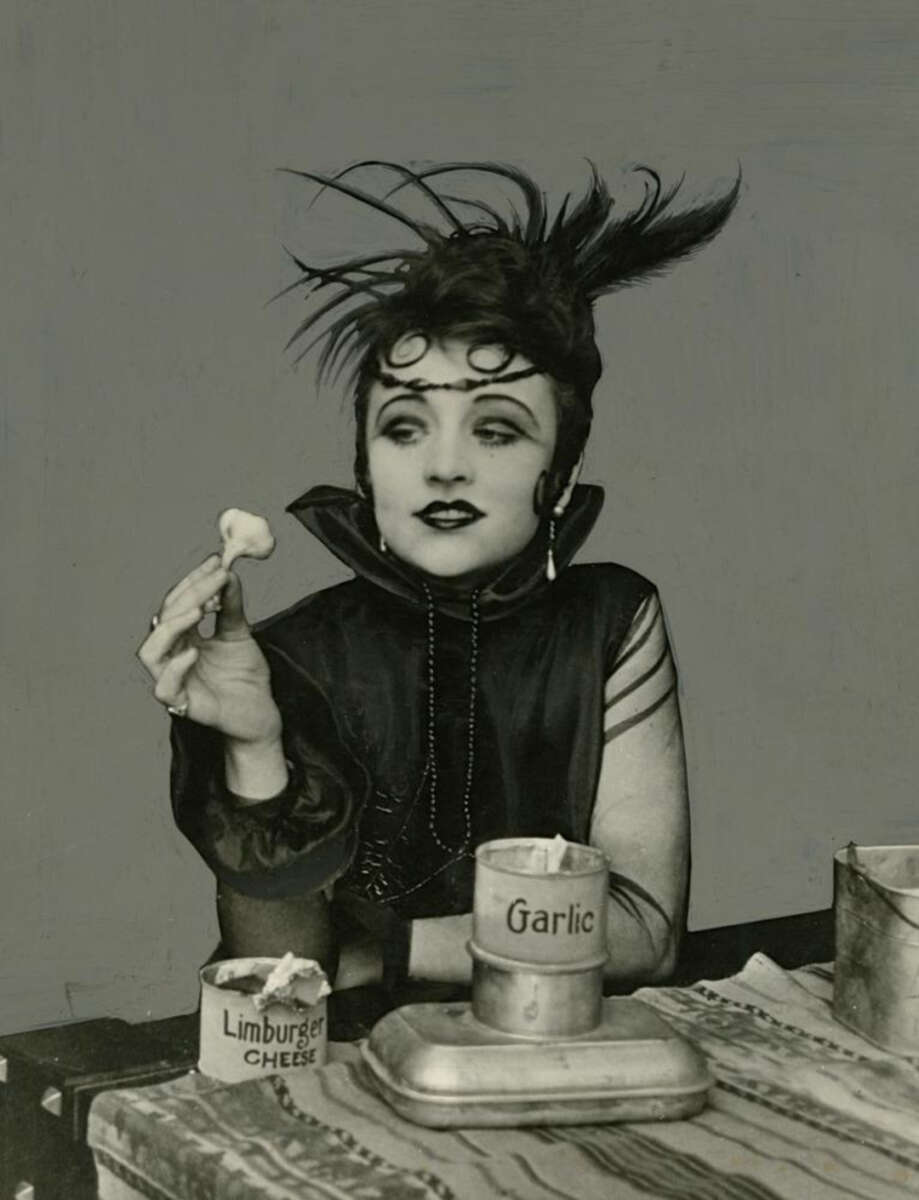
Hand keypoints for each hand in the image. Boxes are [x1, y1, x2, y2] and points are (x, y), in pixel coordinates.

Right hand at [137, 555, 281, 744]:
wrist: (261, 714)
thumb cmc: (245, 678)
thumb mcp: (239, 634)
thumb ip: (230, 606)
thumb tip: (228, 572)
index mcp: (182, 638)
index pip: (177, 603)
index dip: (194, 581)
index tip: (216, 561)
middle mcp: (171, 656)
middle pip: (164, 620)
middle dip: (189, 595)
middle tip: (216, 578)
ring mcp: (174, 681)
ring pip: (151, 652)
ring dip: (172, 627)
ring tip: (199, 610)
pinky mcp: (182, 705)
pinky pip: (164, 688)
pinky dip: (176, 668)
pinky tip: (194, 652)